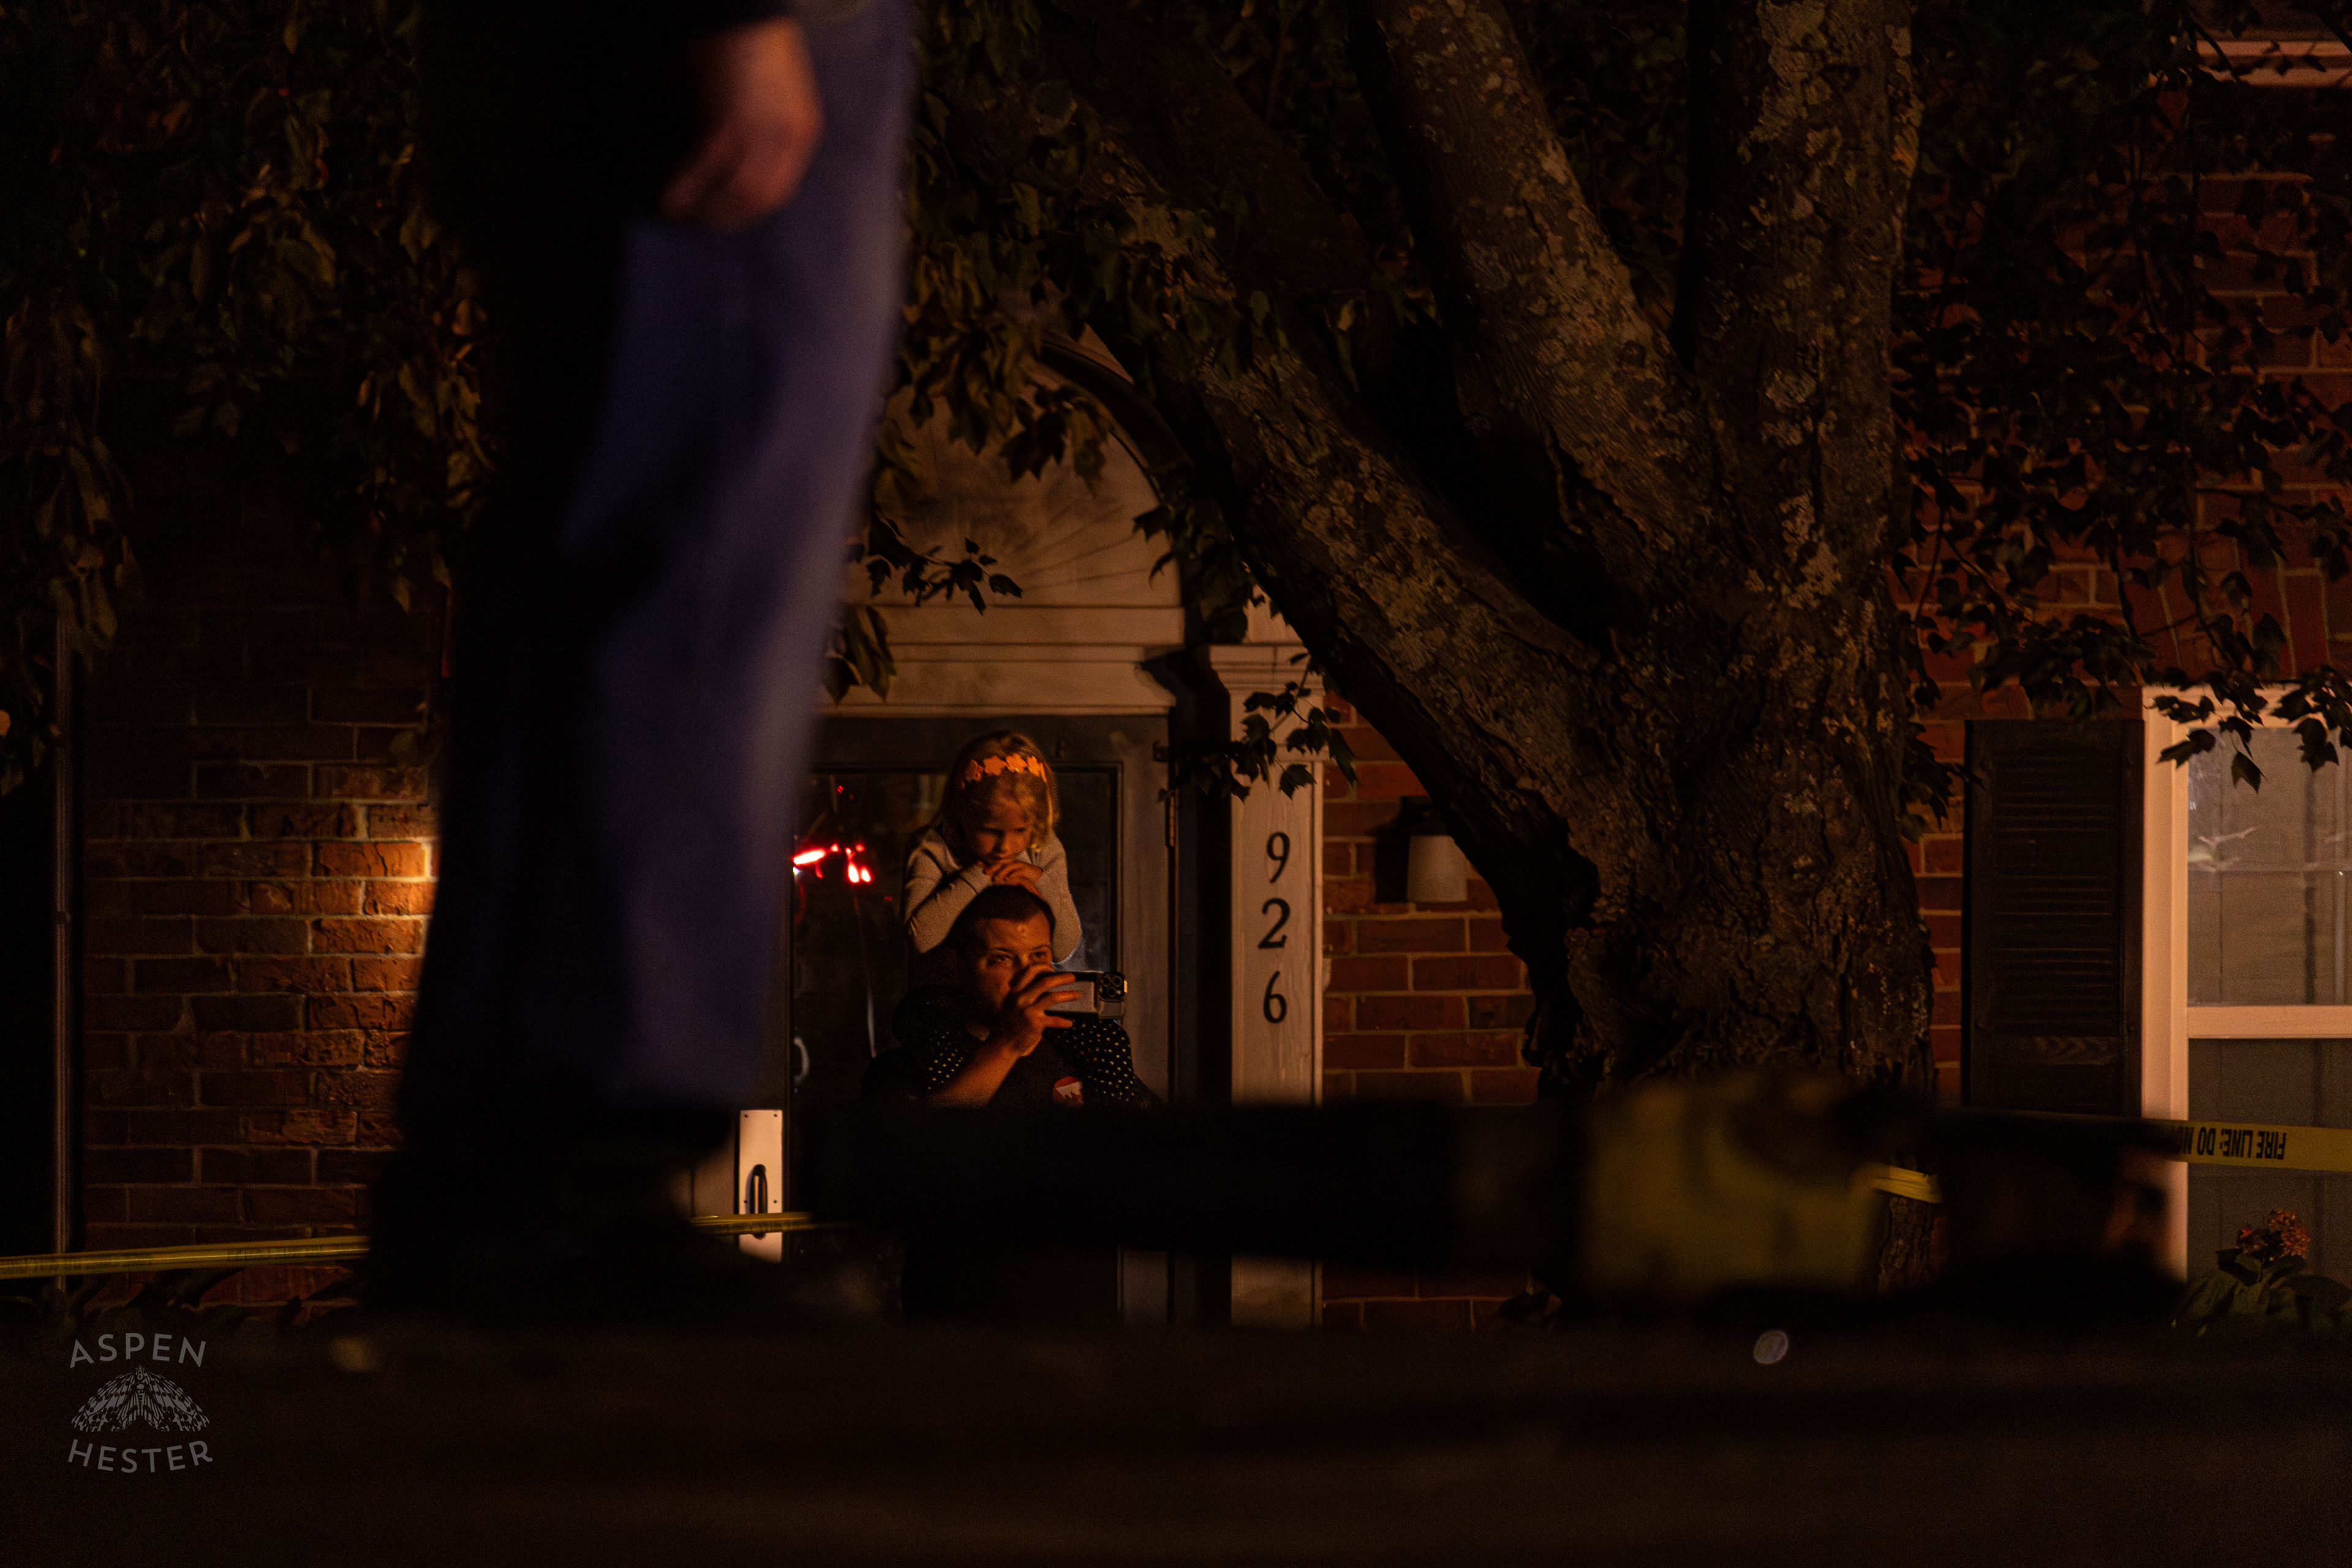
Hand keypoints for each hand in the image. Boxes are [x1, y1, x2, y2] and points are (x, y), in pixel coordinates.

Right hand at [659, 19, 823, 230]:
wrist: (742, 6)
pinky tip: (667, 202)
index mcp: (802, 130)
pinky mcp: (725, 125)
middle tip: (700, 224)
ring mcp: (757, 136)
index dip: (749, 208)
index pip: (778, 188)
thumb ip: (764, 126)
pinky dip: (683, 190)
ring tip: (682, 217)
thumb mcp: (774, 90)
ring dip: (705, 211)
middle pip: (757, 199)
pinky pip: (702, 171)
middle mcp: (785, 140)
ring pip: (732, 194)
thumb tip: (732, 159)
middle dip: (727, 218)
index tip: (726, 216)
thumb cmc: (751, 38)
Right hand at [985, 963, 1077, 1058]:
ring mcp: (1028, 1010)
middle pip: (1045, 981)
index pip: (1030, 972)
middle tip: (1072, 978)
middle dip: (1062, 978)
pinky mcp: (1035, 1023)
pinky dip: (1063, 1021)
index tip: (1053, 969)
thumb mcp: (1011, 1004)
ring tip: (1077, 994)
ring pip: (1052, 997)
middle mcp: (1021, 998)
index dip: (1044, 967)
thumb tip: (1044, 985)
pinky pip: (1054, 1020)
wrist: (1003, 1044)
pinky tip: (1069, 1023)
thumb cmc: (1009, 1025)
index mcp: (1016, 991)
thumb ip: (1024, 994)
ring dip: (1068, 995)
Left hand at [987, 858, 1042, 891]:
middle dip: (992, 867)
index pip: (995, 862)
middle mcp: (1012, 862)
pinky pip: (1017, 871)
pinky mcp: (1025, 869)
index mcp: (1007, 863)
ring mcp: (1019, 865)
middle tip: (985, 872)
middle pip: (1000, 863)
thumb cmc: (1021, 876)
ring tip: (996, 878)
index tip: (977, 862)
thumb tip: (992, 879)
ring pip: (1008, 866)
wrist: (1036, 875)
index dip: (987, 862)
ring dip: (1001, 872)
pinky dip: (1012, 875)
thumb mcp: (1010, 876)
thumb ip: (1002, 876)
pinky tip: (1007, 879)